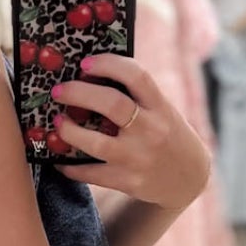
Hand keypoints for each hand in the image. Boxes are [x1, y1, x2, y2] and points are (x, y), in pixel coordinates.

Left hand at [48, 54, 210, 212]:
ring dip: (70, 131)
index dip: (108, 64)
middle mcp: (152, 131)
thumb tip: (92, 75)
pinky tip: (60, 159)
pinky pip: (92, 174)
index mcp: (161, 107)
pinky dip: (71, 167)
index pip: (137, 76)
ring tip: (57, 123)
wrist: (188, 180)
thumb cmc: (168, 136)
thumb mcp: (163, 111)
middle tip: (59, 92)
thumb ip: (137, 96)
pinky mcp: (129, 182)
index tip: (85, 63)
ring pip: (97, 143)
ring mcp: (139, 158)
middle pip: (112, 104)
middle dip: (79, 93)